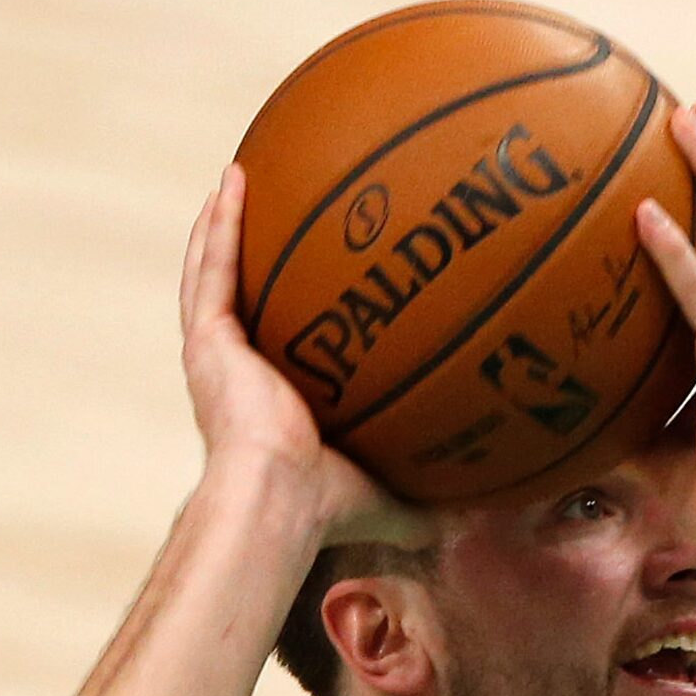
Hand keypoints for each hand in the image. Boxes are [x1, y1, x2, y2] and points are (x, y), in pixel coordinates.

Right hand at [179, 166, 415, 547]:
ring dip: (222, 226)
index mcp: (269, 402)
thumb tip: (487, 516)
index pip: (275, 344)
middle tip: (267, 206)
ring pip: (213, 274)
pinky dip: (220, 224)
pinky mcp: (207, 341)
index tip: (309, 276)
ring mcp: (217, 354)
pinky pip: (212, 269)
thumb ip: (432, 499)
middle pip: (238, 298)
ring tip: (238, 180)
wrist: (280, 500)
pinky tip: (234, 180)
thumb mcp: (394, 496)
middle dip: (247, 253)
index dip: (286, 309)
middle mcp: (237, 374)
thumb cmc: (328, 507)